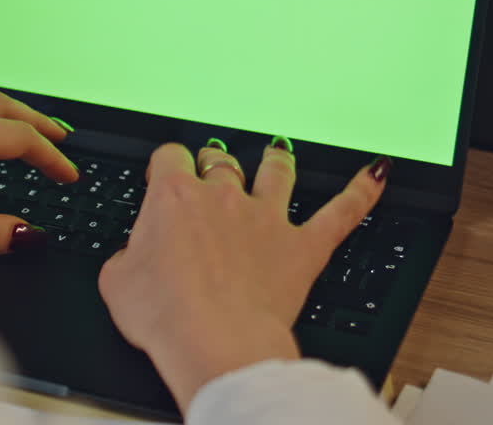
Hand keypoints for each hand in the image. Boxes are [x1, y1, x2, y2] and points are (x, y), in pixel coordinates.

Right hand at [98, 139, 388, 412]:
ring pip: (276, 173)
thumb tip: (133, 255)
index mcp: (173, 197)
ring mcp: (266, 219)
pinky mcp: (302, 248)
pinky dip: (360, 192)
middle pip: (221, 162)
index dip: (166, 163)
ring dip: (275, 161)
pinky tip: (375, 174)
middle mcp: (222, 198)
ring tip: (277, 152)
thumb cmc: (167, 315)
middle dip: (214, 163)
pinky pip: (340, 213)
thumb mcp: (116, 281)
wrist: (215, 341)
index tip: (164, 174)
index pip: (170, 156)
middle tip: (211, 171)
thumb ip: (126, 255)